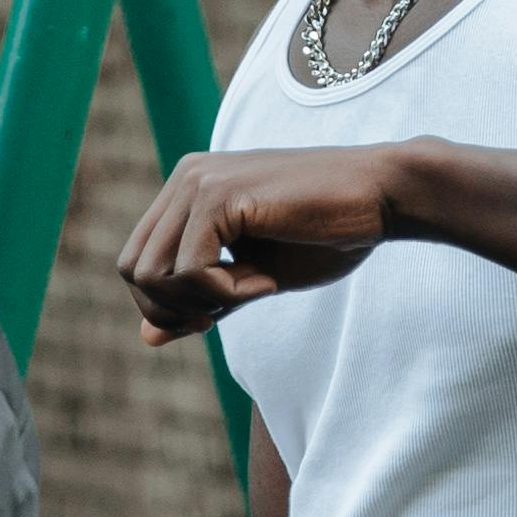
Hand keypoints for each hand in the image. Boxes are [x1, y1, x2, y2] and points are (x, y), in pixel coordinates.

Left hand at [117, 144, 408, 343]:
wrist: (382, 197)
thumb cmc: (326, 236)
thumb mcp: (252, 280)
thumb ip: (199, 302)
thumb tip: (145, 338)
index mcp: (188, 190)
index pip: (136, 262)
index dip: (167, 305)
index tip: (217, 312)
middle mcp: (185, 178)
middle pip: (133, 269)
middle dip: (175, 308)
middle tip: (231, 306)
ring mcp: (199, 182)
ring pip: (153, 273)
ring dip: (204, 299)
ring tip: (256, 287)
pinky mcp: (220, 194)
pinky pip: (192, 270)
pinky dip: (227, 291)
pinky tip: (266, 280)